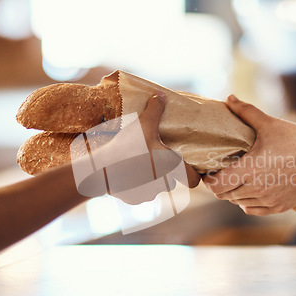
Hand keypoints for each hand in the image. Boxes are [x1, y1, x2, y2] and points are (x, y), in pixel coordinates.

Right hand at [73, 92, 200, 202]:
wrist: (102, 170)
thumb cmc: (128, 147)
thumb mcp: (143, 124)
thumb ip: (155, 110)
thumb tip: (161, 95)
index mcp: (172, 167)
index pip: (193, 180)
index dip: (192, 175)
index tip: (187, 167)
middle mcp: (164, 184)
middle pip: (172, 181)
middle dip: (167, 173)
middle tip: (156, 159)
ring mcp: (148, 194)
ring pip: (156, 188)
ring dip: (151, 180)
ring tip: (139, 165)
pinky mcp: (133, 199)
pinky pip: (139, 194)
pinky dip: (135, 186)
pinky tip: (127, 175)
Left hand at [203, 95, 295, 214]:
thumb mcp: (271, 124)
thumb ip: (247, 112)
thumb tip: (229, 98)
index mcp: (250, 170)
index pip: (217, 184)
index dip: (209, 179)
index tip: (210, 169)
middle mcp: (257, 189)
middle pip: (225, 195)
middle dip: (219, 185)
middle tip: (220, 172)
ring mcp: (268, 200)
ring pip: (238, 203)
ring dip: (233, 193)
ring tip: (235, 179)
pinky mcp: (279, 207)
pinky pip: (253, 210)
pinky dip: (247, 202)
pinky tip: (249, 190)